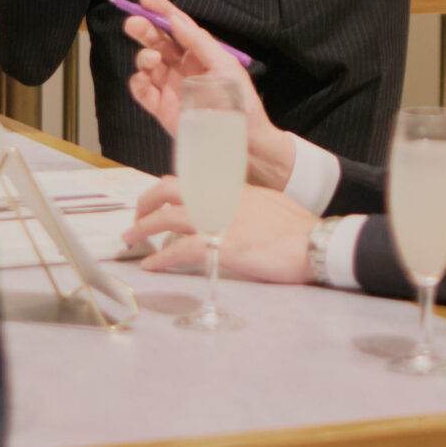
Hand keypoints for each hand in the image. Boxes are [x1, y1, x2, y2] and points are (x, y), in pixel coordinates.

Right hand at [121, 0, 294, 187]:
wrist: (244, 144)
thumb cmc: (241, 103)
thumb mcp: (225, 67)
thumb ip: (200, 43)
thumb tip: (176, 19)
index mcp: (201, 53)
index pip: (178, 26)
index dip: (161, 10)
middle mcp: (184, 67)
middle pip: (158, 41)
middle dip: (145, 30)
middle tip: (133, 23)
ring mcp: (172, 87)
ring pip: (148, 64)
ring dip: (143, 56)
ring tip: (151, 58)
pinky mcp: (163, 109)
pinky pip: (144, 91)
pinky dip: (138, 82)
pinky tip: (144, 78)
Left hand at [124, 180, 316, 283]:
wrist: (315, 241)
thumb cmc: (299, 227)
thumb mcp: (269, 202)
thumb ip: (245, 203)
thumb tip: (232, 211)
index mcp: (232, 187)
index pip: (191, 180)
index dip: (168, 190)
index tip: (158, 201)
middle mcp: (220, 197)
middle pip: (170, 189)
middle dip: (147, 201)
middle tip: (136, 217)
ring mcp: (218, 220)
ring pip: (168, 217)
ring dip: (143, 228)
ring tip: (130, 240)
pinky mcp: (220, 246)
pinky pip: (179, 250)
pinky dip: (161, 258)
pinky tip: (151, 265)